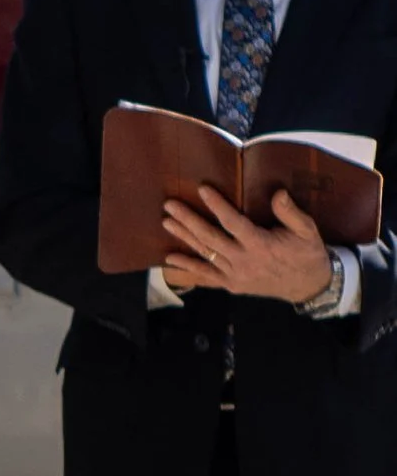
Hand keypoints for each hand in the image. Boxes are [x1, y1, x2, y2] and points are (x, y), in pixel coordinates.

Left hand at [159, 185, 334, 303]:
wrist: (308, 286)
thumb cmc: (307, 253)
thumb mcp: (307, 230)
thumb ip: (290, 212)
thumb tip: (278, 193)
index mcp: (260, 244)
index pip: (232, 222)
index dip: (217, 205)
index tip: (202, 189)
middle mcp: (243, 260)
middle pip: (210, 237)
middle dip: (188, 220)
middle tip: (170, 205)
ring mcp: (235, 275)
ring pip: (205, 254)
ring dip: (184, 237)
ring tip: (167, 222)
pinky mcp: (232, 285)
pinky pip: (206, 275)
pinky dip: (188, 266)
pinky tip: (170, 258)